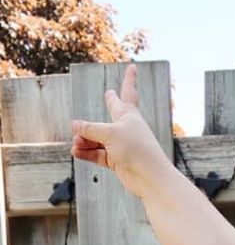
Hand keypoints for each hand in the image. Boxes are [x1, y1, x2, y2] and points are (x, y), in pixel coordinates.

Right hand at [69, 63, 171, 198]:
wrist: (150, 178)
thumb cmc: (136, 150)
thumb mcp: (109, 133)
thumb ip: (89, 128)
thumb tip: (74, 126)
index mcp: (129, 115)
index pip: (127, 92)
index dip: (129, 79)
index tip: (133, 66)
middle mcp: (126, 128)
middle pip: (113, 112)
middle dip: (112, 102)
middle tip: (109, 93)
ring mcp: (121, 145)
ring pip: (98, 137)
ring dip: (85, 140)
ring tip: (76, 143)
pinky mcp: (117, 161)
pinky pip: (98, 153)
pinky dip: (87, 152)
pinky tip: (76, 151)